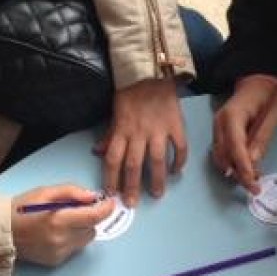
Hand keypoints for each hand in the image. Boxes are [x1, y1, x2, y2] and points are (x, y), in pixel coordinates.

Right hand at [11, 185, 113, 266]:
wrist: (1, 232)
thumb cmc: (21, 208)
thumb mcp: (45, 192)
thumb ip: (72, 192)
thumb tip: (93, 197)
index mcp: (58, 220)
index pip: (93, 217)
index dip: (105, 209)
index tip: (110, 203)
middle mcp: (61, 240)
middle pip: (92, 229)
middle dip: (90, 217)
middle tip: (78, 209)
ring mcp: (58, 253)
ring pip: (85, 240)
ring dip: (82, 229)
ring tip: (64, 221)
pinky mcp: (55, 261)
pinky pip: (74, 248)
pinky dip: (72, 239)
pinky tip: (56, 233)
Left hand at [96, 78, 186, 206]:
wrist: (153, 72)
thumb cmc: (131, 92)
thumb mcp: (115, 111)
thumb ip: (110, 134)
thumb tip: (98, 152)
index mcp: (122, 130)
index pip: (113, 159)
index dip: (111, 178)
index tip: (111, 194)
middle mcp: (139, 133)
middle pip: (133, 165)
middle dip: (132, 186)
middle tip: (132, 203)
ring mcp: (159, 130)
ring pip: (156, 160)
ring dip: (156, 179)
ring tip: (156, 194)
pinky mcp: (176, 125)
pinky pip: (178, 147)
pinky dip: (178, 161)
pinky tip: (176, 171)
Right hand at [211, 74, 276, 193]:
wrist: (256, 84)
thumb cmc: (267, 98)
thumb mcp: (271, 117)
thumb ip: (262, 139)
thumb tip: (253, 162)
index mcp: (232, 115)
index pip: (235, 146)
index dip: (243, 166)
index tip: (253, 183)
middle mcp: (219, 122)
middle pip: (224, 155)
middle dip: (238, 174)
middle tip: (254, 188)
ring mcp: (216, 128)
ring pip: (220, 157)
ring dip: (235, 171)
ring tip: (252, 181)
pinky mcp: (219, 133)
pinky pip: (222, 153)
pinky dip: (232, 164)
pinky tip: (245, 171)